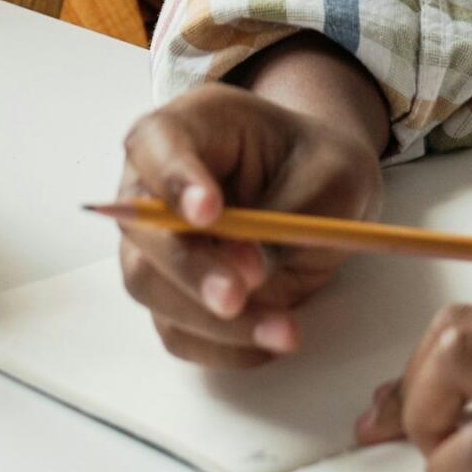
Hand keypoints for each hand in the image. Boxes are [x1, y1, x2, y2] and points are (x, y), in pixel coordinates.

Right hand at [117, 83, 382, 368]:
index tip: (209, 213)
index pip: (157, 143)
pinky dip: (222, 346)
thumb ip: (286, 218)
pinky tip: (270, 338)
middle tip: (239, 294)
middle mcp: (157, 181)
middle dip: (190, 269)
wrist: (322, 193)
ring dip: (212, 320)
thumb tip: (246, 275)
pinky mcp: (172, 291)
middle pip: (141, 229)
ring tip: (284, 330)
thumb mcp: (329, 178)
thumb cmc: (320, 168)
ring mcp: (157, 240)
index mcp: (193, 125)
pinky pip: (177, 329)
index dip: (174, 179)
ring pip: (151, 286)